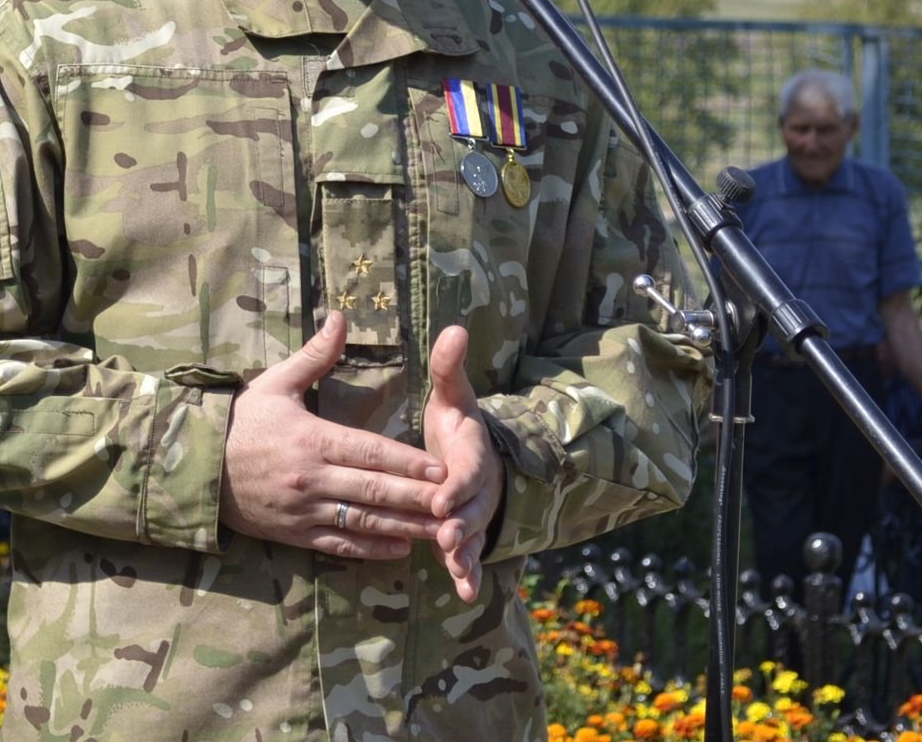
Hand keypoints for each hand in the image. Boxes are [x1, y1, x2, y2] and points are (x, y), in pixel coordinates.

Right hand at [220, 311, 446, 557]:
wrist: (194, 466)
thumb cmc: (240, 421)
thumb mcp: (274, 383)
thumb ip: (314, 356)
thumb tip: (341, 318)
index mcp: (312, 439)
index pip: (371, 452)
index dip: (409, 462)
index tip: (441, 468)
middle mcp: (311, 478)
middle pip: (375, 490)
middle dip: (418, 497)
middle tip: (454, 502)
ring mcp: (303, 510)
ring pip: (363, 521)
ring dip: (404, 527)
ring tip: (439, 531)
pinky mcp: (294, 533)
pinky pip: (338, 544)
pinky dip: (370, 549)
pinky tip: (399, 549)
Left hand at [422, 325, 505, 599]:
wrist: (479, 454)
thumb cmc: (456, 423)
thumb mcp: (453, 395)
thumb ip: (450, 367)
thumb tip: (454, 328)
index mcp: (472, 453)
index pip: (466, 470)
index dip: (456, 484)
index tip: (442, 495)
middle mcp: (478, 487)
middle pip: (471, 508)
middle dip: (460, 523)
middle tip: (444, 535)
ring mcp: (475, 513)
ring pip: (472, 536)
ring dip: (465, 552)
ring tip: (456, 568)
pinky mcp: (468, 534)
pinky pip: (470, 555)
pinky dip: (469, 572)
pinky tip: (464, 592)